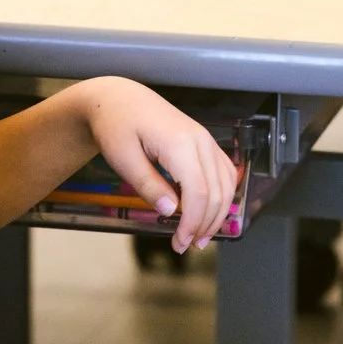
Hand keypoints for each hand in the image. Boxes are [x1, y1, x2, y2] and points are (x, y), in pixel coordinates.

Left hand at [69, 78, 239, 252]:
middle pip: (217, 192)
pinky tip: (208, 211)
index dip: (192, 223)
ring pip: (226, 184)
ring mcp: (205, 139)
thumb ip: (149, 186)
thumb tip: (170, 211)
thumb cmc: (116, 124)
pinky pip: (224, 172)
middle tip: (186, 245)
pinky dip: (221, 195)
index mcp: (180, 143)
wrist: (118, 99)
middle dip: (204, 224)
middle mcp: (200, 140)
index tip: (180, 242)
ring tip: (200, 236)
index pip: (198, 193)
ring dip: (217, 213)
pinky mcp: (204, 142)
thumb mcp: (123, 159)